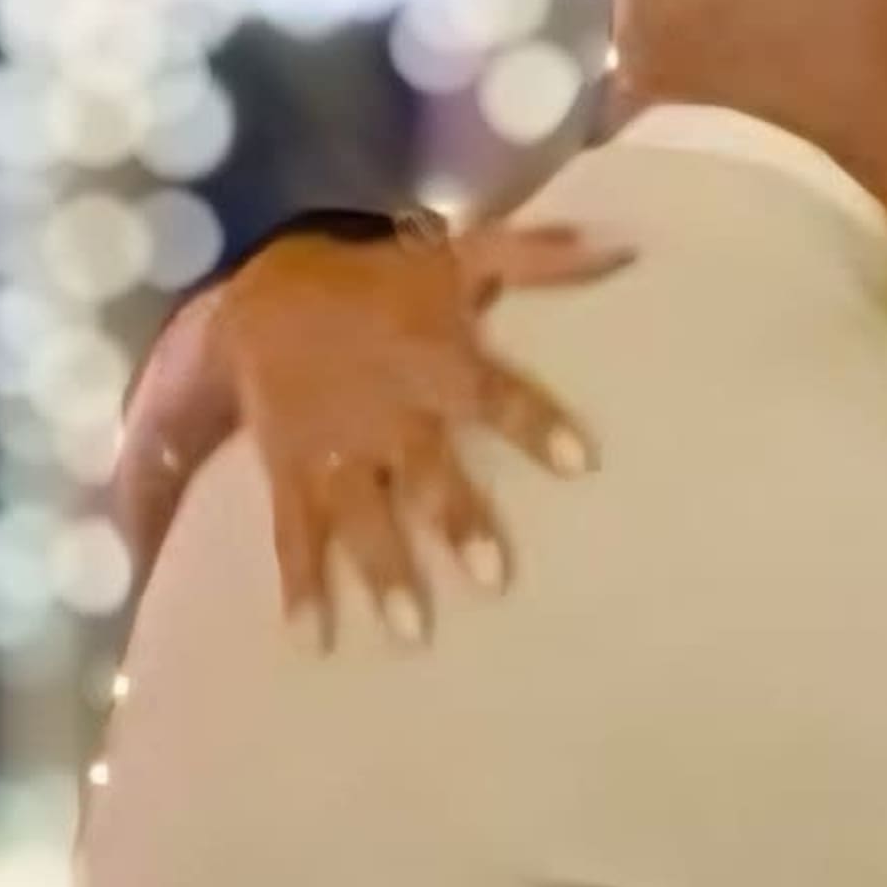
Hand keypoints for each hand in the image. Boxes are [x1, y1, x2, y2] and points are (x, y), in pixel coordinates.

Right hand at [224, 217, 630, 636]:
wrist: (261, 290)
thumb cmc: (379, 282)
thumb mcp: (456, 256)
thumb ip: (539, 258)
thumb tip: (626, 245)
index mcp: (435, 362)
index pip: (494, 395)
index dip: (535, 424)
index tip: (583, 464)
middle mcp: (388, 413)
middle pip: (428, 472)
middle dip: (456, 520)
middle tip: (492, 580)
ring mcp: (337, 451)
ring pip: (363, 516)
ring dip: (386, 572)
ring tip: (410, 631)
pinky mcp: (290, 474)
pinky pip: (293, 535)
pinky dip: (300, 589)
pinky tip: (312, 641)